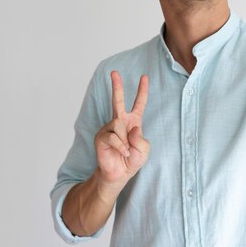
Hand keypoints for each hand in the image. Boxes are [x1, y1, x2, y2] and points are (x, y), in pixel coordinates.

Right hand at [94, 71, 150, 185]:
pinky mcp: (101, 137)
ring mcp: (109, 128)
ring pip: (118, 124)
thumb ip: (141, 139)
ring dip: (125, 141)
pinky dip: (121, 147)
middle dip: (117, 85)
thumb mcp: (144, 150)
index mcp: (133, 122)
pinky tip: (122, 152)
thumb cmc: (132, 160)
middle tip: (114, 72)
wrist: (119, 174)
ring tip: (126, 151)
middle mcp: (120, 121)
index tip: (144, 77)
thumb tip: (132, 128)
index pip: (139, 103)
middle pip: (117, 100)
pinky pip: (113, 137)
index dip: (142, 90)